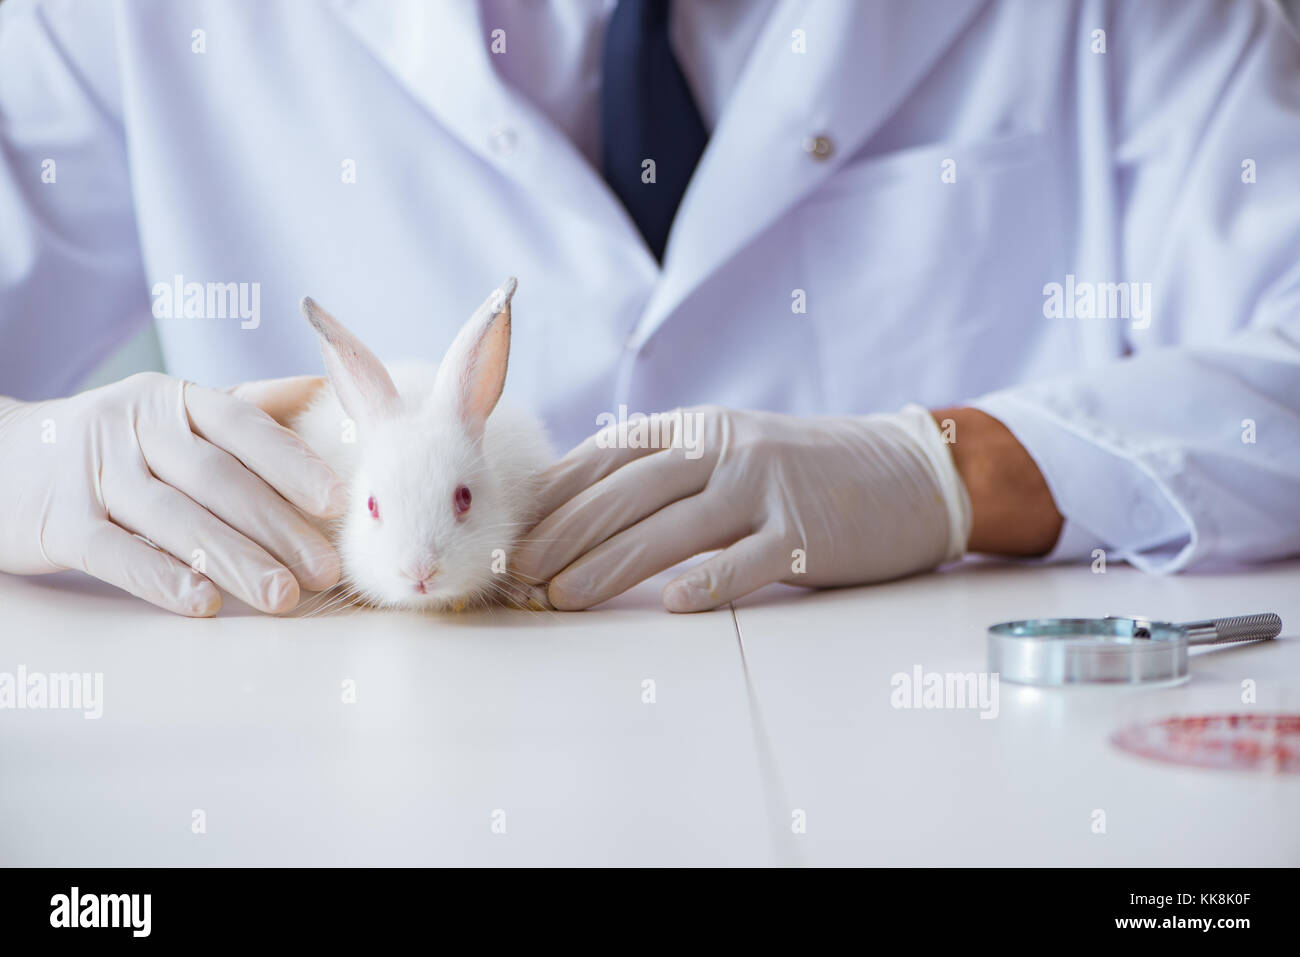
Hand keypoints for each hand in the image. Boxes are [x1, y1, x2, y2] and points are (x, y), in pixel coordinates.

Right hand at [0, 372, 345, 615]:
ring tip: (283, 596)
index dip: (292, 463)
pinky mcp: (57, 520)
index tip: (339, 502)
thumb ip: (248, 406)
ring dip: (235, 560)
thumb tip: (323, 389)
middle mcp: (134, 426)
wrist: (1, 460)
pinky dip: (161, 578)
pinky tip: (203, 605)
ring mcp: (92, 471)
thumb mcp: (174, 415)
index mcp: (173, 399)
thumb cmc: (116, 446)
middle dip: (278, 527)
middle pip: (217, 478)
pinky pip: (116, 552)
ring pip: (175, 518)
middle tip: (326, 571)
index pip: (241, 425)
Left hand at [512, 405, 972, 611]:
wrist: (904, 473)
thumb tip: (576, 510)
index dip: (555, 498)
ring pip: (672, 529)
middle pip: (626, 494)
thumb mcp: (727, 451)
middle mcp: (722, 449)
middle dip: (564, 536)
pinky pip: (748, 560)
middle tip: (519, 576)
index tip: (511, 535)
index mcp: (696, 429)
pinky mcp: (804, 530)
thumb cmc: (799, 472)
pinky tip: (674, 606)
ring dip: (610, 566)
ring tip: (562, 599)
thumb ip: (663, 472)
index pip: (607, 458)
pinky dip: (711, 582)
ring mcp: (764, 487)